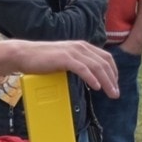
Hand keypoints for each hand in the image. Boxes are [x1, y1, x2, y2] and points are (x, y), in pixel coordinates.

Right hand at [0, 40, 120, 97]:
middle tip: (116, 94)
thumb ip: (78, 63)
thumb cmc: (43, 59)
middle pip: (104, 63)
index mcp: (82, 47)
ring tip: (111, 93)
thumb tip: (90, 75)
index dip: (113, 71)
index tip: (115, 84)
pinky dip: (91, 78)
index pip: (105, 58)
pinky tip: (97, 87)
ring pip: (96, 66)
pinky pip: (82, 69)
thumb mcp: (65, 59)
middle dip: (113, 79)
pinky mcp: (65, 58)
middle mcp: (80, 47)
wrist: (25, 54)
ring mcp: (72, 52)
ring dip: (106, 81)